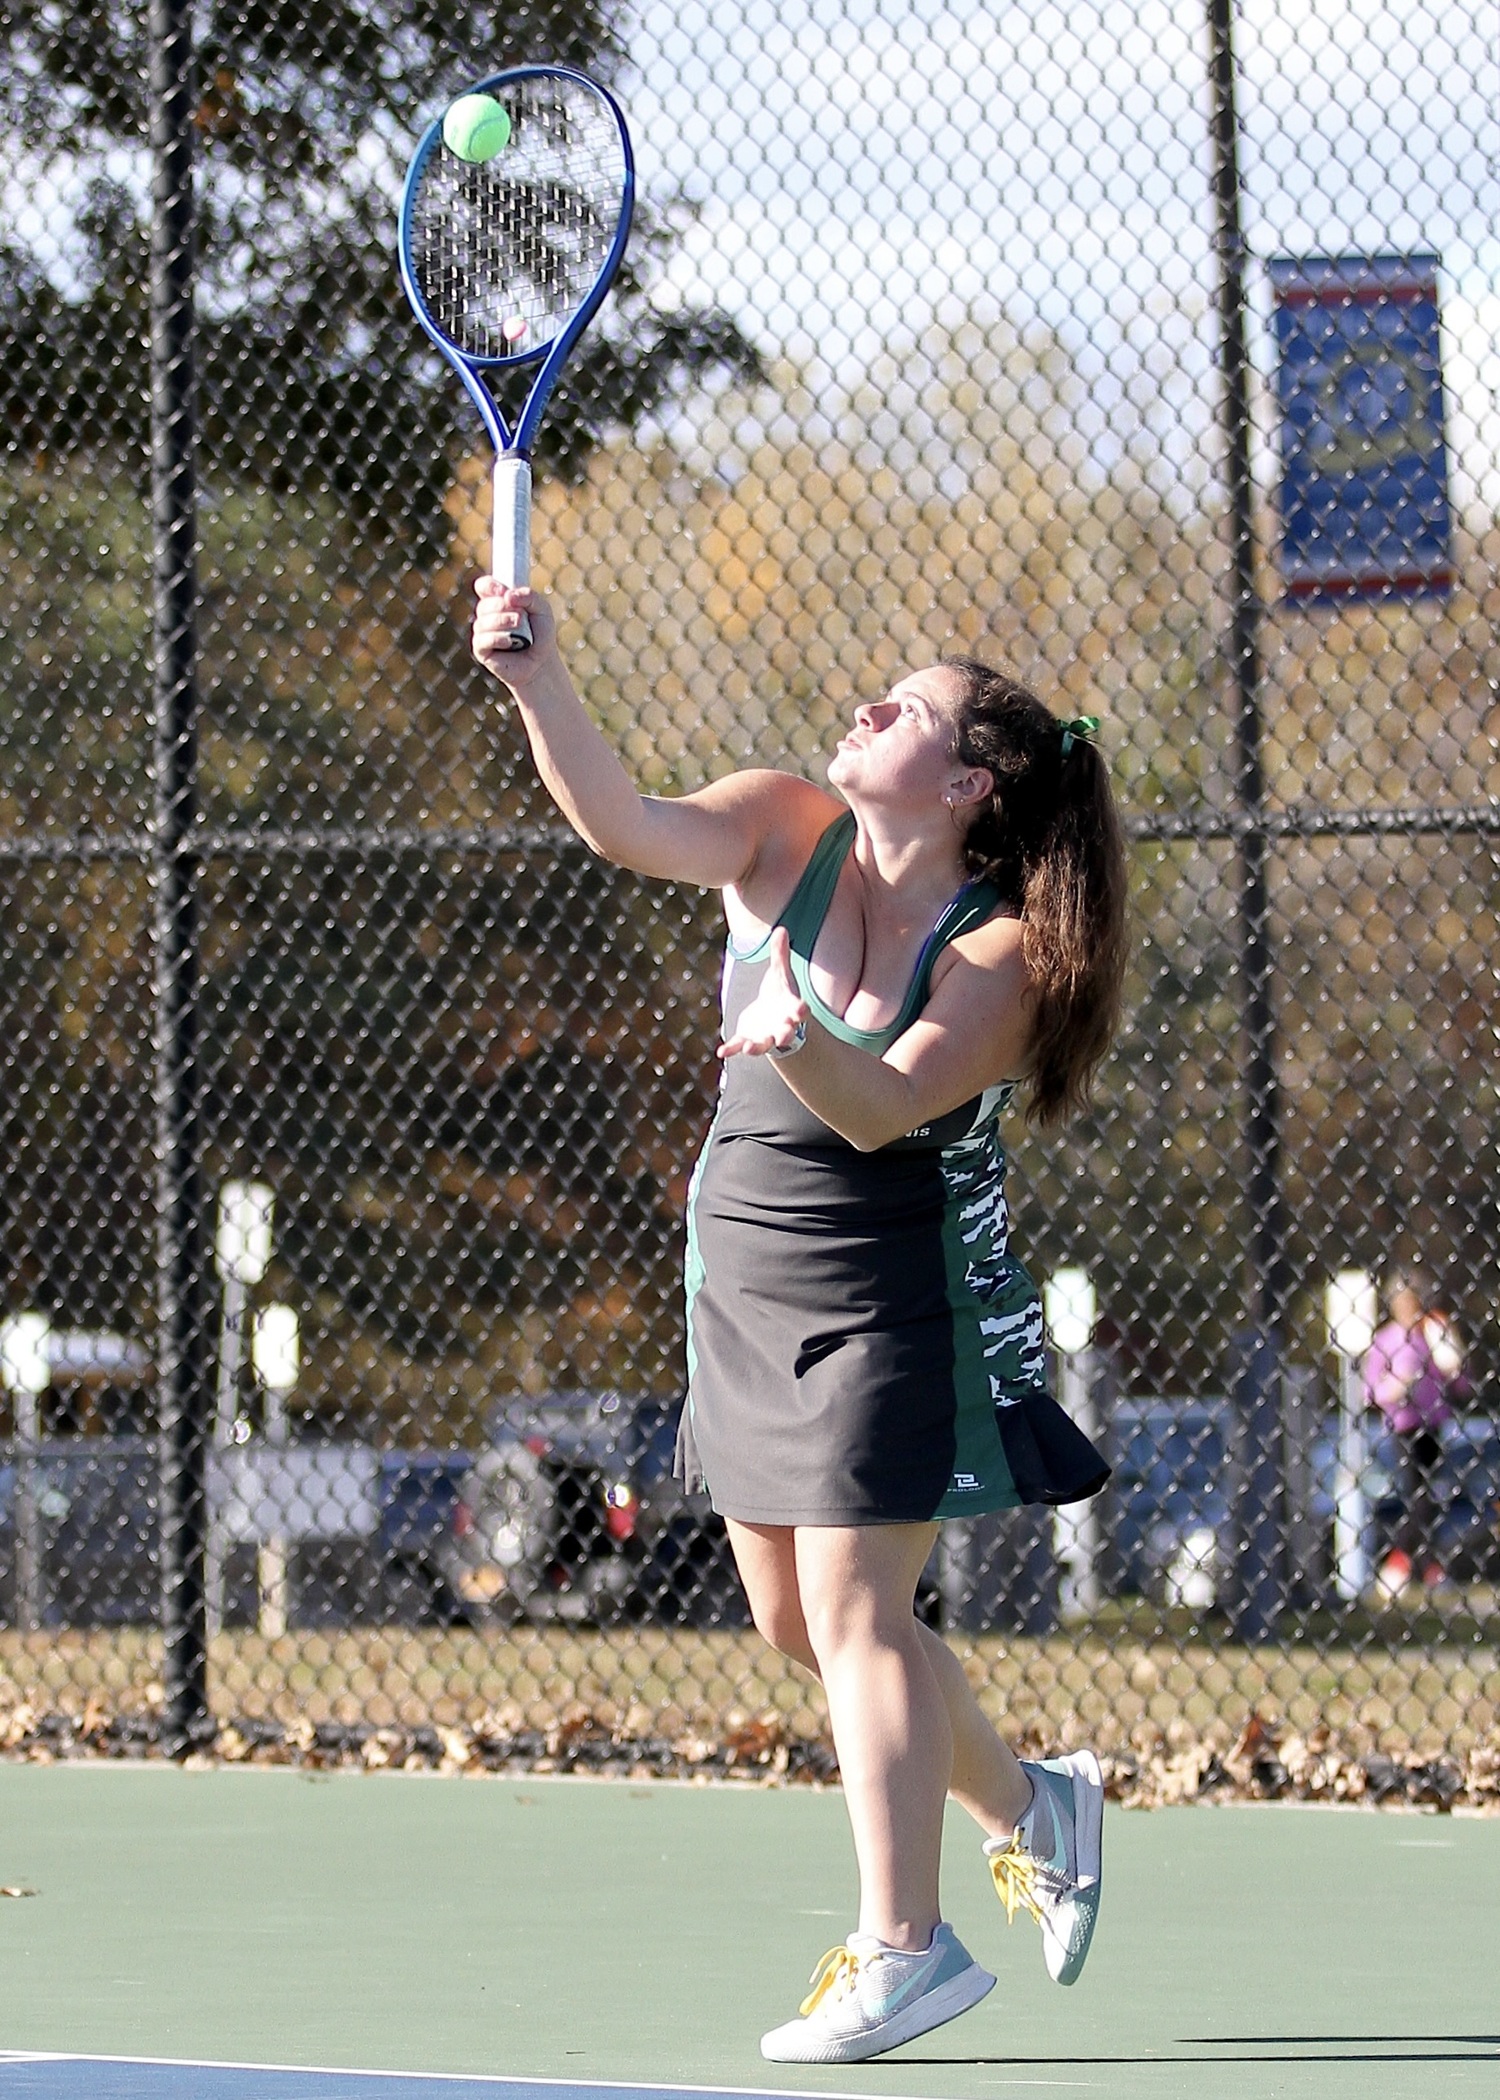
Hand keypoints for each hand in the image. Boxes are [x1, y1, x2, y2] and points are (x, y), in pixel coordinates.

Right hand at [471, 579, 558, 684]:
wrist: (541, 663)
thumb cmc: (540, 635)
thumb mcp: (542, 610)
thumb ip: (529, 596)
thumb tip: (508, 596)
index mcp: (499, 601)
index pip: (483, 586)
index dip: (490, 586)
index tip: (503, 591)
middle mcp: (487, 615)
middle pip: (483, 604)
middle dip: (501, 607)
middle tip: (520, 617)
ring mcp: (482, 633)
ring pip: (482, 622)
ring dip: (502, 622)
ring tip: (519, 627)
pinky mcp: (481, 650)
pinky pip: (482, 639)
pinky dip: (497, 638)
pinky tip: (510, 642)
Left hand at [718, 926, 809, 1059]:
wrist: (772, 1017)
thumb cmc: (779, 995)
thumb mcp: (780, 974)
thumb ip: (780, 955)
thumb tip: (781, 929)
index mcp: (792, 1009)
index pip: (799, 1011)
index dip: (800, 1011)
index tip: (801, 1010)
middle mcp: (781, 1027)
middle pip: (786, 1033)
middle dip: (785, 1035)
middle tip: (784, 1036)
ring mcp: (765, 1036)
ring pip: (763, 1045)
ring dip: (756, 1047)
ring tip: (748, 1047)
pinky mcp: (748, 1039)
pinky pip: (740, 1046)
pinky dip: (732, 1050)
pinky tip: (722, 1052)